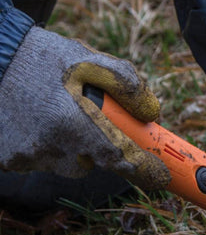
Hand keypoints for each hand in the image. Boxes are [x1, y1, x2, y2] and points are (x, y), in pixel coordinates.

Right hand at [0, 27, 169, 189]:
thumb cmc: (44, 57)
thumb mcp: (91, 60)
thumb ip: (127, 85)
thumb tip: (152, 114)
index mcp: (70, 121)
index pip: (116, 158)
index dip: (142, 169)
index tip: (160, 177)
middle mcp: (46, 145)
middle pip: (91, 164)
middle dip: (99, 148)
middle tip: (90, 120)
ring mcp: (23, 156)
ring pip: (66, 164)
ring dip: (72, 148)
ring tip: (58, 114)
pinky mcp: (7, 160)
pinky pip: (42, 161)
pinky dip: (48, 147)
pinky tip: (39, 122)